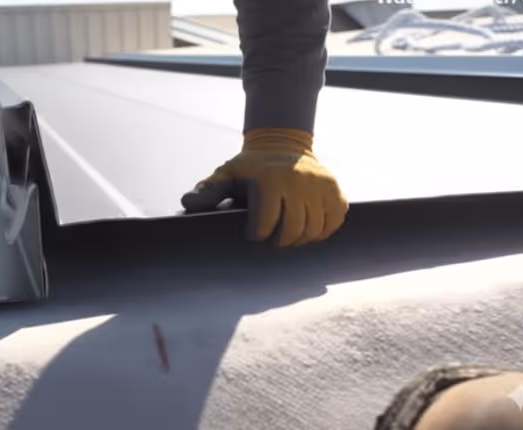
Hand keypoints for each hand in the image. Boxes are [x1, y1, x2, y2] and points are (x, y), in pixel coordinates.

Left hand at [181, 128, 347, 245]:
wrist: (281, 143)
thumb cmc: (249, 167)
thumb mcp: (225, 175)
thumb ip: (207, 191)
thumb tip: (187, 203)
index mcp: (269, 180)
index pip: (265, 226)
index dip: (256, 235)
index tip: (252, 233)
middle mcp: (298, 181)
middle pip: (292, 231)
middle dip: (279, 242)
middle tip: (271, 239)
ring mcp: (320, 185)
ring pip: (314, 230)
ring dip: (300, 239)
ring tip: (287, 233)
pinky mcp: (335, 189)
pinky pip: (333, 222)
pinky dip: (321, 230)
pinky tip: (307, 225)